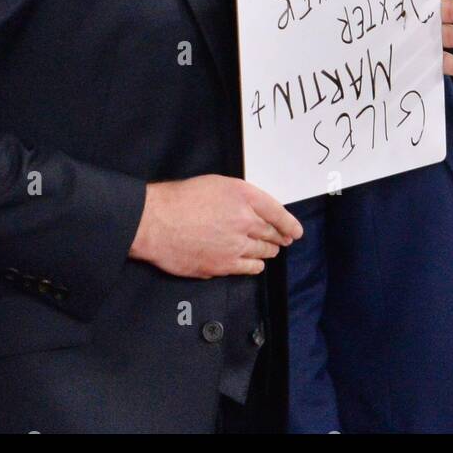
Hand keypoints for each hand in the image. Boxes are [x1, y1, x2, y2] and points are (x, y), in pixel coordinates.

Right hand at [128, 175, 302, 277]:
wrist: (156, 222)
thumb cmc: (180, 198)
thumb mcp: (216, 184)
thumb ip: (239, 197)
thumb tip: (253, 210)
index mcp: (244, 197)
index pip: (277, 212)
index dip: (289, 223)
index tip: (296, 231)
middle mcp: (245, 221)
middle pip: (272, 234)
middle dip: (279, 237)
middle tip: (283, 240)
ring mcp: (235, 246)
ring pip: (263, 252)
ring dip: (268, 251)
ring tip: (269, 251)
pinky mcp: (223, 266)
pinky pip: (249, 268)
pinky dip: (255, 266)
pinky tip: (255, 264)